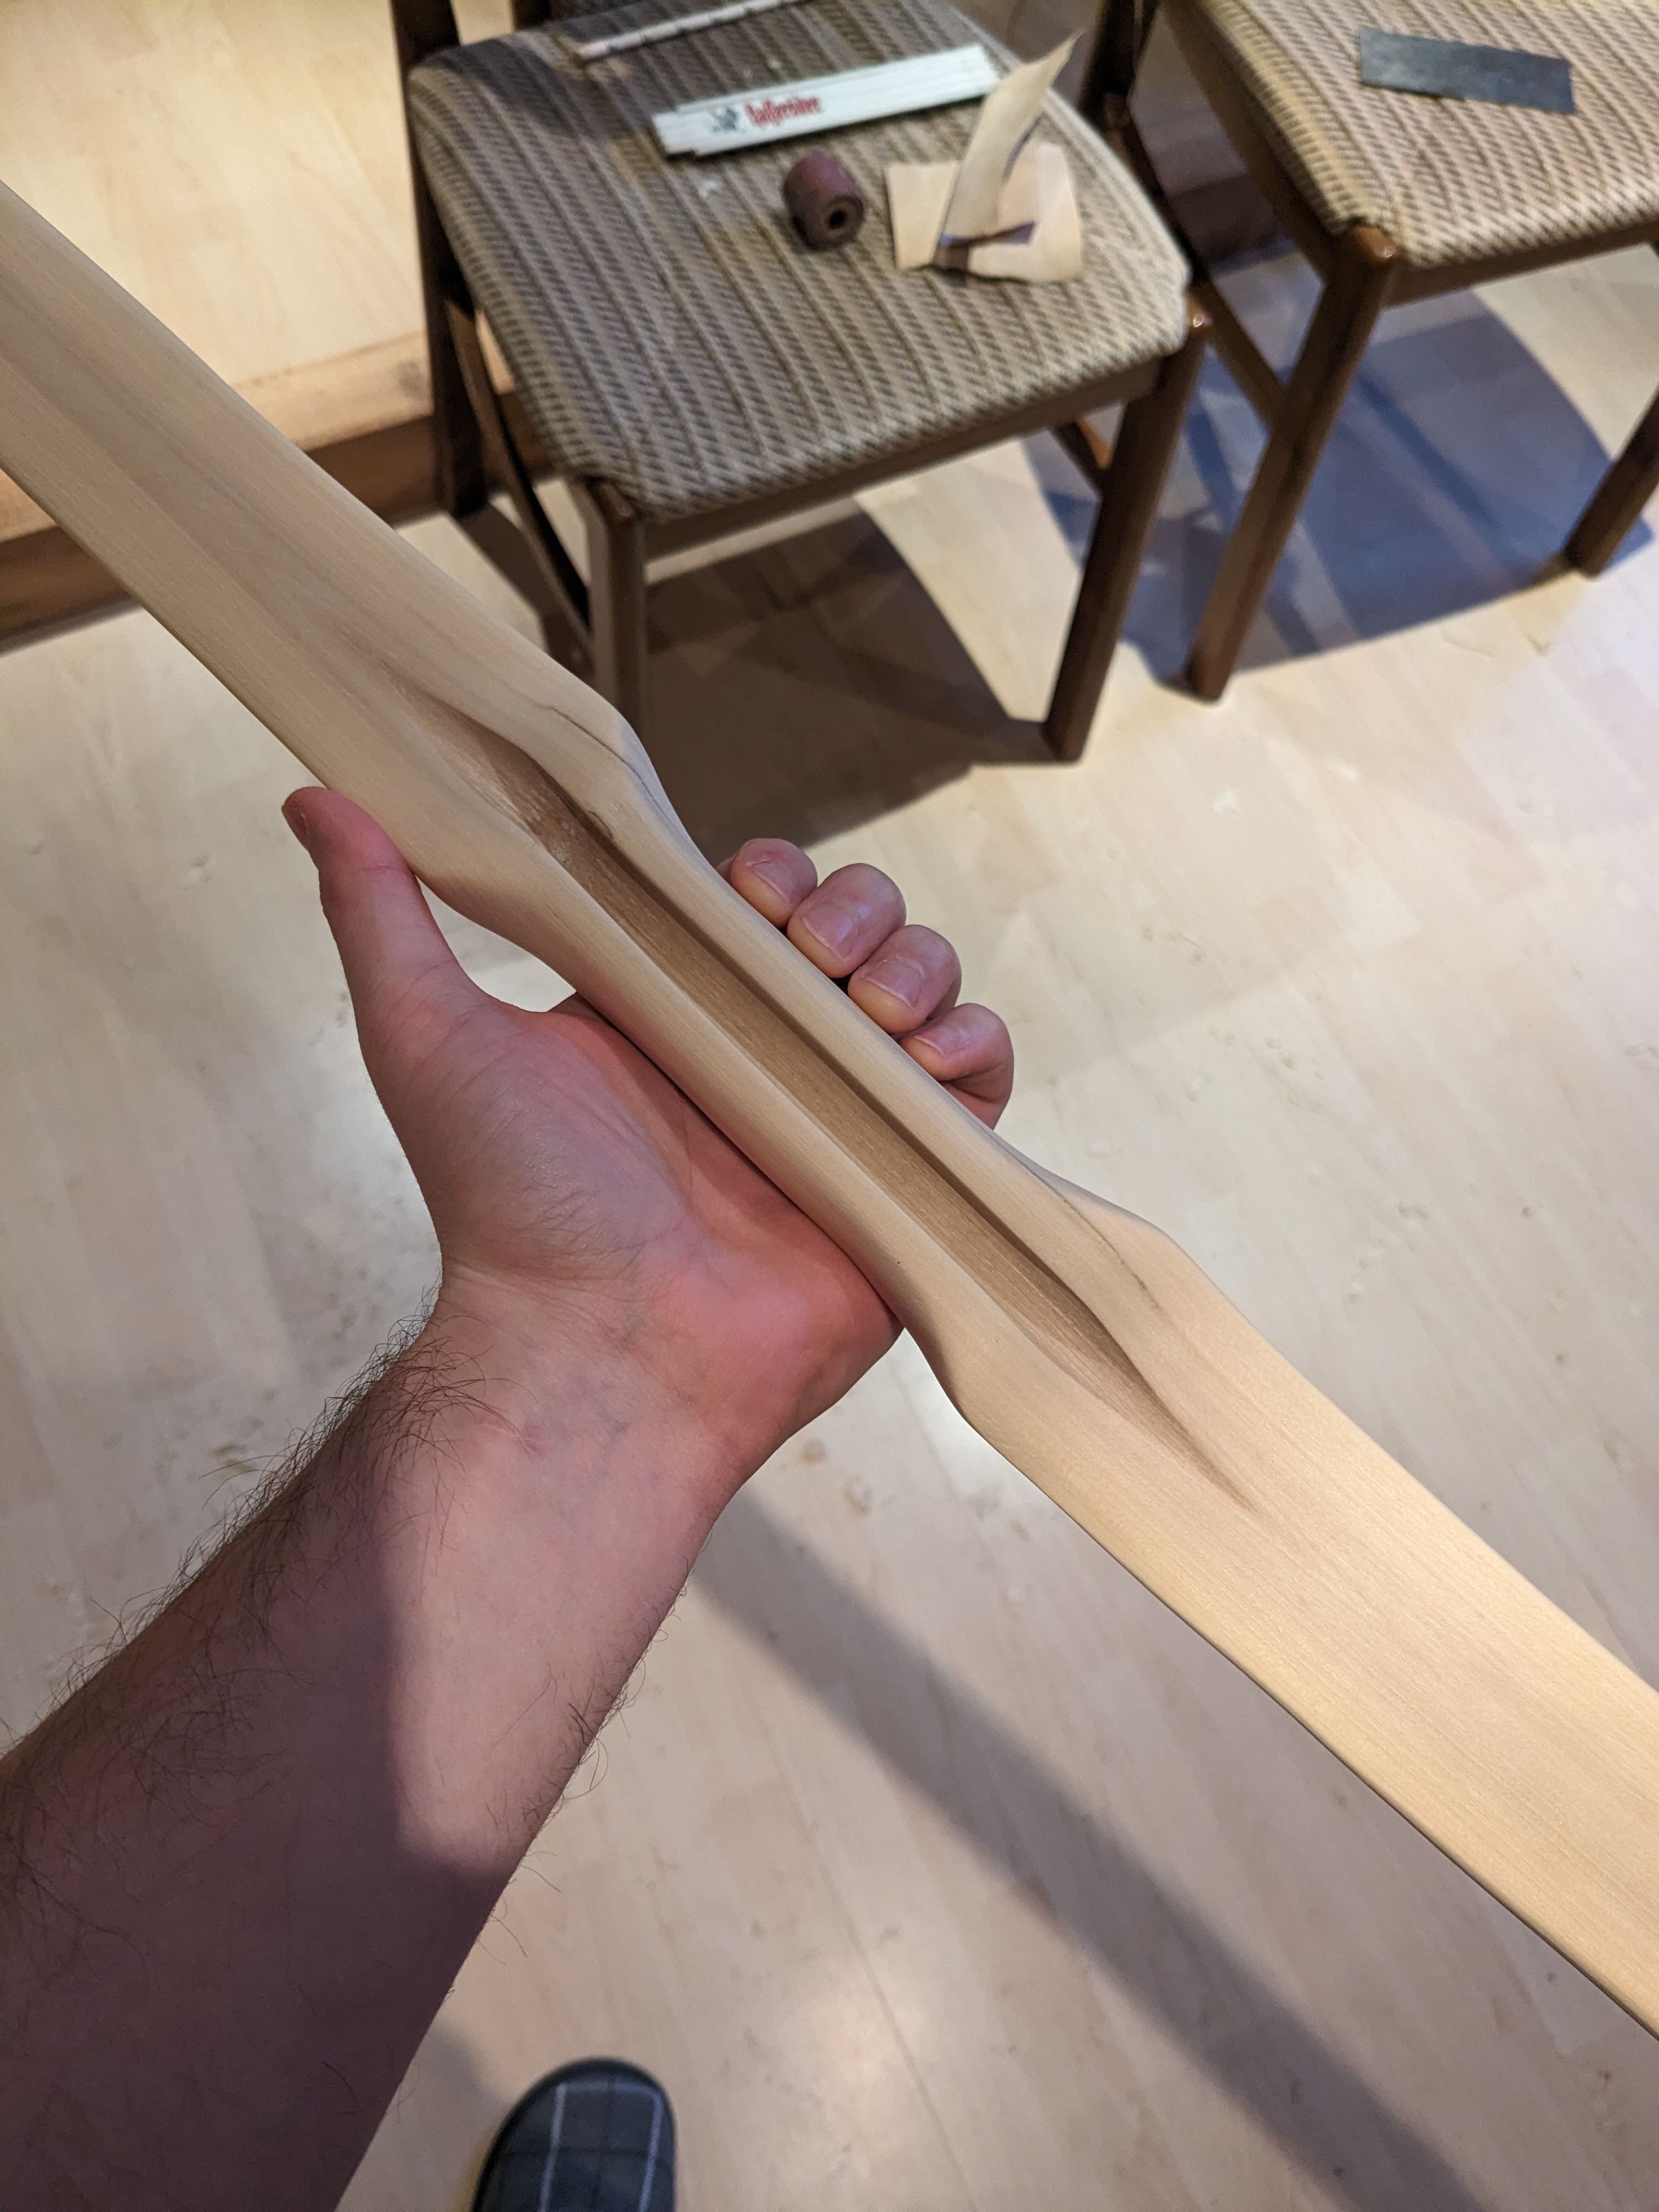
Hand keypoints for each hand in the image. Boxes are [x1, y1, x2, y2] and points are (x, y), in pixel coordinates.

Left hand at [283, 791, 1013, 1495]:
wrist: (594, 1356)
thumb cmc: (512, 1209)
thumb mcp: (428, 1036)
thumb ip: (380, 914)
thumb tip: (316, 796)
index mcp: (675, 1016)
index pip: (759, 904)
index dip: (776, 878)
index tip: (753, 897)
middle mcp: (763, 1060)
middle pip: (856, 933)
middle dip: (858, 911)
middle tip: (815, 955)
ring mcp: (838, 1122)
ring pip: (924, 992)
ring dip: (919, 967)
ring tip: (873, 1010)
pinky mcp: (902, 1184)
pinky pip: (977, 1092)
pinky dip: (976, 1053)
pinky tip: (931, 1060)